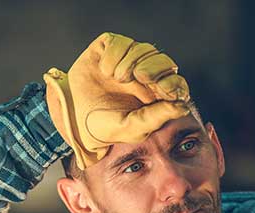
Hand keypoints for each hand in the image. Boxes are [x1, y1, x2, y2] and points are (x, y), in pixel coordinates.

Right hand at [44, 32, 189, 169]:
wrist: (71, 117)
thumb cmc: (102, 126)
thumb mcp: (129, 128)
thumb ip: (155, 118)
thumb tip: (182, 107)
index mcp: (153, 97)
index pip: (175, 83)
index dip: (173, 83)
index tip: (164, 90)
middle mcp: (144, 76)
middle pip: (163, 61)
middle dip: (153, 68)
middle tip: (139, 79)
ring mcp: (127, 61)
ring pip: (142, 49)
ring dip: (130, 63)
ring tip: (115, 79)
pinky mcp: (109, 49)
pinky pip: (120, 42)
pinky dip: (113, 56)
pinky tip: (105, 71)